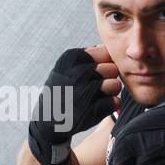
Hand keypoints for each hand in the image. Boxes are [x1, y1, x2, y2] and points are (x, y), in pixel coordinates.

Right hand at [27, 45, 121, 164]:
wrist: (49, 117)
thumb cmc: (64, 87)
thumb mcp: (68, 66)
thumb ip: (88, 56)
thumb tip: (106, 47)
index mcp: (71, 58)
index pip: (106, 53)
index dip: (106, 62)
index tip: (98, 69)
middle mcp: (76, 74)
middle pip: (112, 69)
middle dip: (111, 76)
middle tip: (102, 82)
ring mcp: (84, 94)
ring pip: (115, 85)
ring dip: (112, 90)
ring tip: (102, 93)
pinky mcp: (91, 112)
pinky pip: (115, 102)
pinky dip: (111, 104)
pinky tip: (101, 104)